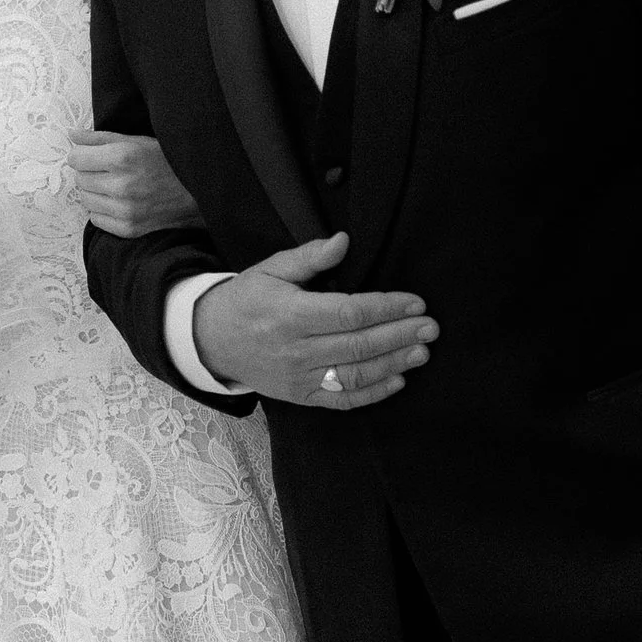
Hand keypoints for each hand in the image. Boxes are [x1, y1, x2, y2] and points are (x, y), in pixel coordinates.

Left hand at [70, 129, 201, 238]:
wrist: (197, 193)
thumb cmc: (167, 162)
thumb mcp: (137, 141)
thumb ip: (100, 138)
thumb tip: (71, 135)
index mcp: (123, 157)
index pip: (75, 158)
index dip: (83, 155)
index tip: (93, 156)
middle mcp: (122, 184)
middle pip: (79, 179)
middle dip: (90, 173)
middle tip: (109, 171)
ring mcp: (125, 210)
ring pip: (85, 199)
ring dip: (95, 192)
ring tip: (115, 187)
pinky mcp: (128, 228)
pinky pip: (96, 219)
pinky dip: (103, 210)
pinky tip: (120, 202)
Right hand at [189, 233, 434, 410]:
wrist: (211, 340)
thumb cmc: (246, 300)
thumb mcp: (271, 269)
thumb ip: (309, 257)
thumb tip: (343, 241)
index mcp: (290, 315)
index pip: (349, 312)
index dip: (386, 308)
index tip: (415, 302)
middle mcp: (296, 350)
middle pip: (358, 345)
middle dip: (399, 336)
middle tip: (431, 328)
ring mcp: (299, 378)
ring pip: (355, 375)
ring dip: (393, 365)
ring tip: (421, 352)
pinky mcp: (301, 396)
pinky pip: (342, 400)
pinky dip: (372, 394)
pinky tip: (397, 381)